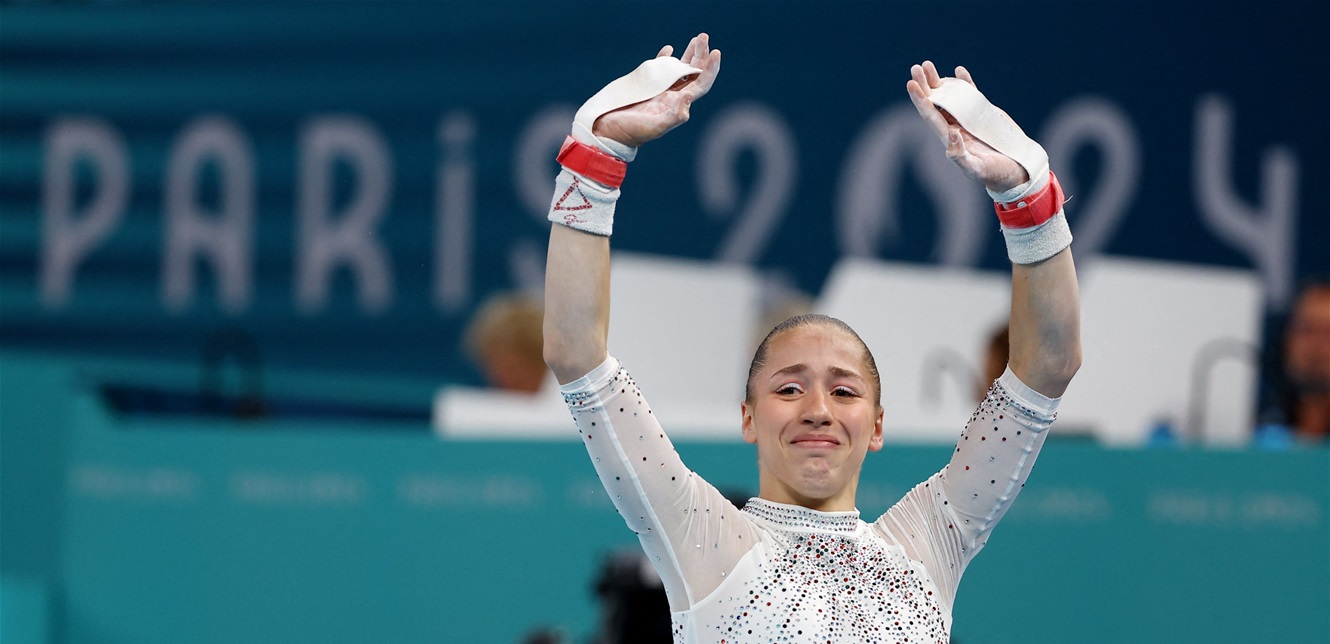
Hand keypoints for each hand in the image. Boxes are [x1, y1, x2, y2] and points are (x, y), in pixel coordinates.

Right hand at [592, 33, 721, 147]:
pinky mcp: (645, 84)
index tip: (716, 52)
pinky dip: (664, 58)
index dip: (710, 69)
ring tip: (696, 39)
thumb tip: (688, 97)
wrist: (610, 131)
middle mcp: (672, 95)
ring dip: (688, 54)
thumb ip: (673, 116)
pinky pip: (658, 68)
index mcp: (678, 104)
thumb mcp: (655, 127)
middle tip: (703, 37)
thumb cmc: (633, 132)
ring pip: (679, 68)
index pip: (701, 84)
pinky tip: (669, 48)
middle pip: (693, 72)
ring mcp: (659, 89)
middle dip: (700, 55)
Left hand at [906, 61, 1027, 192]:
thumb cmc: (993, 174)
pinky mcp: (982, 114)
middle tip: (916, 68)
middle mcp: (955, 126)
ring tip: (927, 65)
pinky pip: (970, 95)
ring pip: (948, 96)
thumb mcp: (976, 168)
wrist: (1013, 171)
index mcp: (949, 138)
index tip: (911, 84)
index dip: (920, 100)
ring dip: (938, 81)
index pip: (930, 115)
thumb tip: (951, 135)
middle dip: (925, 85)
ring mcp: (967, 119)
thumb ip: (961, 156)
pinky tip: (958, 70)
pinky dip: (964, 83)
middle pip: (934, 102)